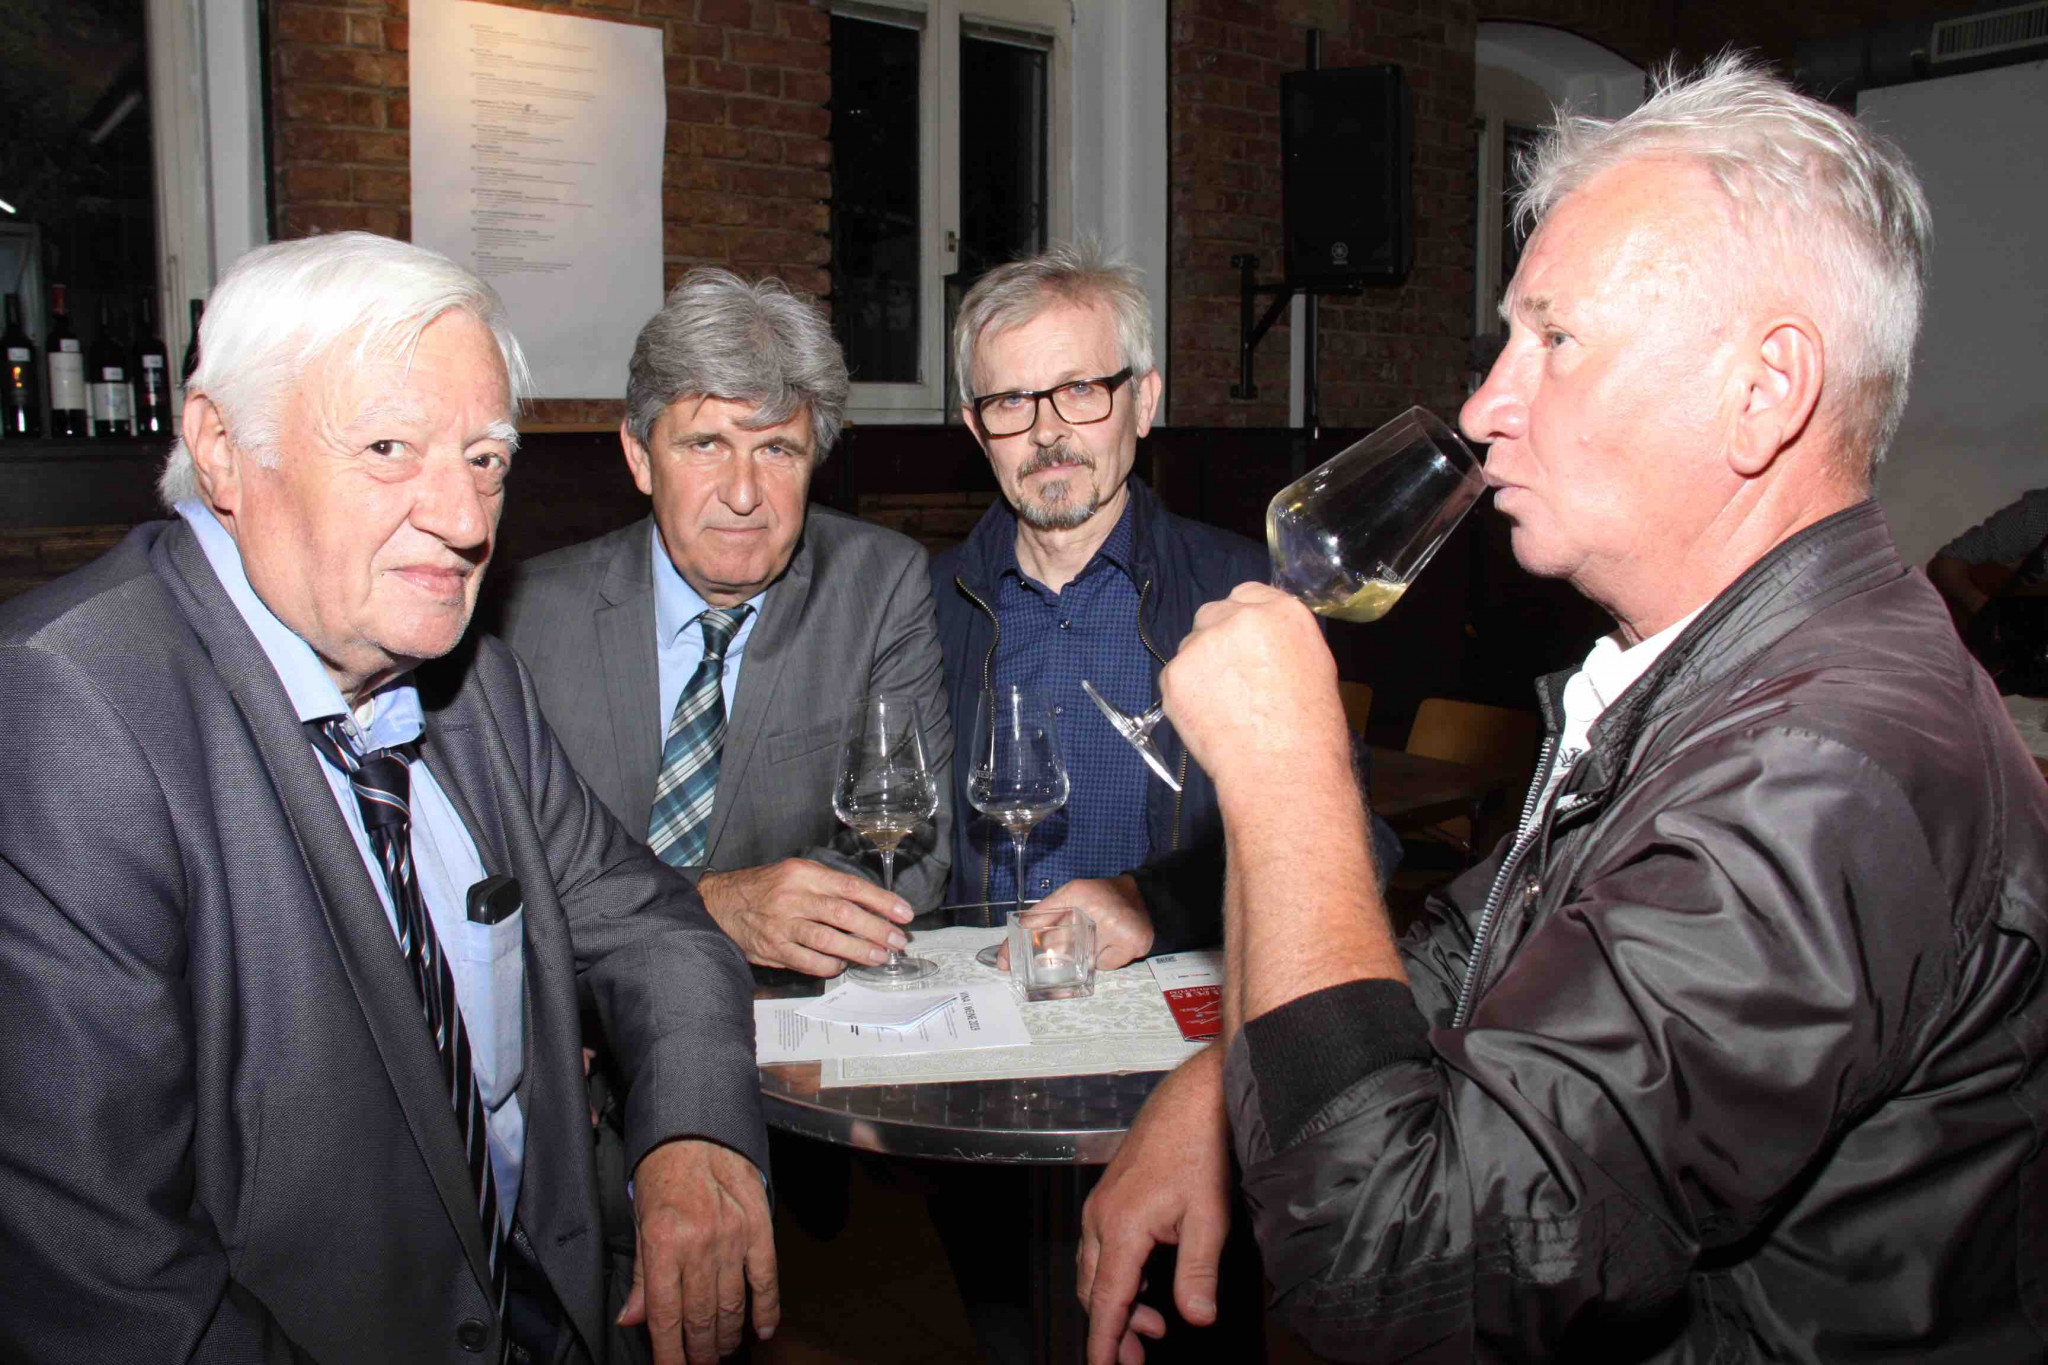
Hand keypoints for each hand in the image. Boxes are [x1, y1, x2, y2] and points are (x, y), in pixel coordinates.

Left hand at [619, 1138, 777, 1362]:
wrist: (697, 1128)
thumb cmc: (663, 1171)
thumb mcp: (640, 1221)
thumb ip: (641, 1276)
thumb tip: (632, 1319)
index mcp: (663, 1243)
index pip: (665, 1317)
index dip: (669, 1354)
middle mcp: (699, 1244)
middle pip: (701, 1318)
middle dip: (699, 1351)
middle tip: (700, 1364)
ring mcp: (733, 1236)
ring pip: (733, 1305)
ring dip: (728, 1336)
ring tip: (722, 1350)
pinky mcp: (759, 1227)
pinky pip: (766, 1278)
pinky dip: (766, 1309)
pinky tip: (761, 1329)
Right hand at [697, 858, 913, 975]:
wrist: (721, 902)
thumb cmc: (765, 887)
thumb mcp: (796, 873)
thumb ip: (829, 886)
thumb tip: (871, 905)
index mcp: (803, 873)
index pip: (851, 886)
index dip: (881, 901)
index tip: (904, 913)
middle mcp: (794, 897)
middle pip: (844, 914)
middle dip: (877, 929)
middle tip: (898, 941)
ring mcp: (782, 925)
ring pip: (829, 940)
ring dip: (859, 950)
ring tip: (880, 956)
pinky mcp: (774, 948)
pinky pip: (809, 961)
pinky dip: (831, 965)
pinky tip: (843, 964)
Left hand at [996, 875, 1152, 970]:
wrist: (1144, 896)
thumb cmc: (1101, 897)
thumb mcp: (1072, 896)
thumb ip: (1043, 916)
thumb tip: (1012, 952)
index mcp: (1076, 892)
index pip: (1037, 919)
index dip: (1017, 942)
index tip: (1004, 962)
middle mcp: (1095, 909)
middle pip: (1059, 947)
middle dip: (1055, 954)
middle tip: (1065, 950)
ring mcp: (1116, 928)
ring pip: (1083, 961)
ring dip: (1084, 956)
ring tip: (1100, 937)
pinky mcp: (1133, 944)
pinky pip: (1104, 966)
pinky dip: (1104, 960)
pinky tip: (1113, 944)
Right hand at [1077, 1047, 1230, 1364]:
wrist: (1192, 1100)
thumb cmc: (1199, 1148)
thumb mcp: (1209, 1217)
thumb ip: (1198, 1271)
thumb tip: (1195, 1315)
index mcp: (1121, 1227)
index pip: (1106, 1301)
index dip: (1104, 1342)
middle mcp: (1101, 1217)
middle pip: (1093, 1290)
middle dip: (1111, 1328)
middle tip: (1138, 1356)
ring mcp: (1102, 1204)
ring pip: (1095, 1270)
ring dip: (1117, 1302)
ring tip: (1151, 1325)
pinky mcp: (1110, 1196)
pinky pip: (1102, 1248)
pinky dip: (1118, 1276)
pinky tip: (1145, 1284)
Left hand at [1160, 583, 1348, 798]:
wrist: (1282, 769)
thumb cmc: (1312, 728)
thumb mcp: (1314, 667)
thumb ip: (1282, 642)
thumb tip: (1262, 644)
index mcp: (1283, 612)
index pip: (1249, 594)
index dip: (1244, 619)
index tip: (1245, 643)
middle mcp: (1239, 617)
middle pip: (1213, 613)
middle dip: (1218, 639)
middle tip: (1230, 677)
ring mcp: (1202, 643)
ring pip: (1191, 645)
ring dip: (1200, 666)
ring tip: (1222, 706)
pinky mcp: (1175, 673)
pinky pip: (1174, 676)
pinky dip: (1184, 694)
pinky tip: (1207, 719)